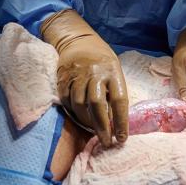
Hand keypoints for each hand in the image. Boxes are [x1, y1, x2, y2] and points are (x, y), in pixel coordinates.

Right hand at [41, 9, 128, 146]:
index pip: (119, 100)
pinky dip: (73, 112)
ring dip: (87, 122)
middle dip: (102, 127)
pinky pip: (67, 101)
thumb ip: (114, 92)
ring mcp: (77, 75)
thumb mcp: (115, 71)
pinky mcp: (63, 78)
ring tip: (93, 129)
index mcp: (112, 71)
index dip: (120, 121)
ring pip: (80, 105)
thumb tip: (116, 122)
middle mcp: (95, 73)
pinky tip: (79, 116)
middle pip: (97, 105)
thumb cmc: (102, 61)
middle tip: (106, 142)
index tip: (122, 138)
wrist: (79, 42)